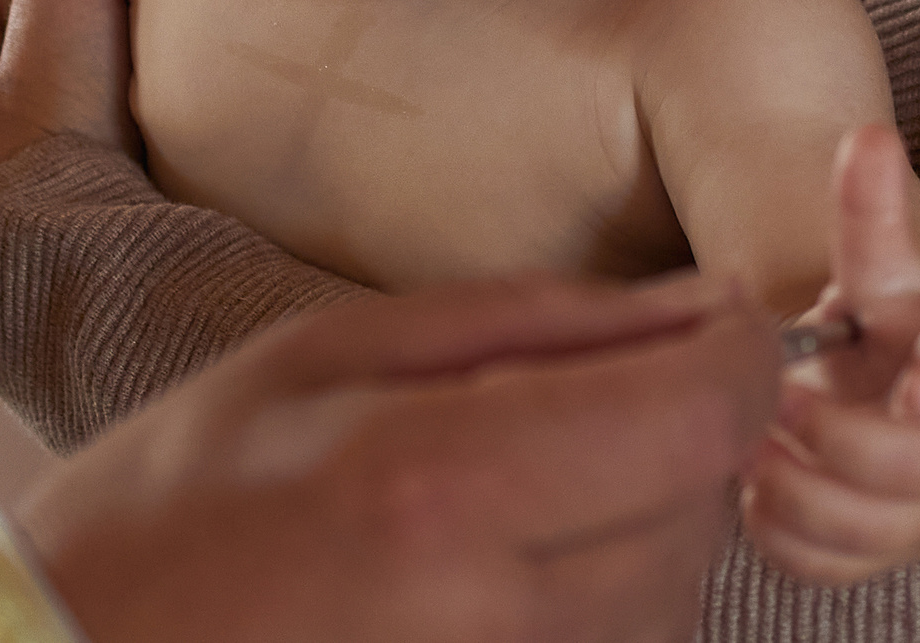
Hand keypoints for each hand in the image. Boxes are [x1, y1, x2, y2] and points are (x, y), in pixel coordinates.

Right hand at [19, 271, 779, 642]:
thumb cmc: (176, 503)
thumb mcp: (325, 354)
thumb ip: (529, 323)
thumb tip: (699, 308)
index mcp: (440, 484)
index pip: (702, 421)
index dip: (743, 359)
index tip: (724, 325)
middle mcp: (500, 617)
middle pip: (704, 512)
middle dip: (680, 439)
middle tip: (570, 406)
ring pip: (676, 599)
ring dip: (639, 528)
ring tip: (504, 495)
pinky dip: (594, 603)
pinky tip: (489, 573)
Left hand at [742, 126, 919, 585]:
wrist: (859, 370)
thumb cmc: (873, 312)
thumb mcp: (871, 258)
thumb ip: (869, 206)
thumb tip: (868, 133)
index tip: (916, 387)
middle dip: (848, 443)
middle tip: (783, 402)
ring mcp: (917, 509)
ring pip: (877, 536)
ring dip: (806, 495)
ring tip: (754, 443)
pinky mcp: (867, 549)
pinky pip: (832, 570)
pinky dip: (786, 538)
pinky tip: (750, 488)